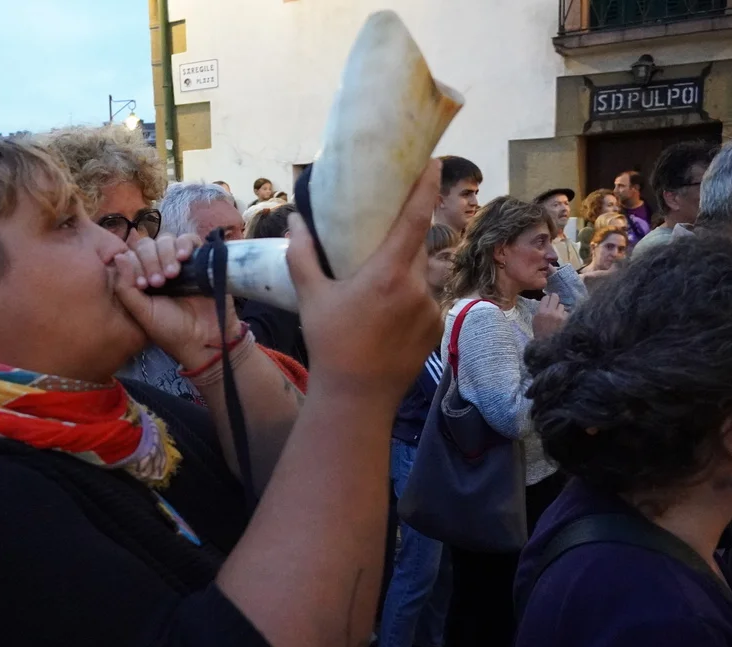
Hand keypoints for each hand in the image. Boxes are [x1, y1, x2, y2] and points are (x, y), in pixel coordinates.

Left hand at [114, 232, 243, 368]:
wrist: (202, 338)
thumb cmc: (170, 329)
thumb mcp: (141, 312)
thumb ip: (125, 287)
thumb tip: (118, 256)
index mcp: (142, 278)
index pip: (131, 255)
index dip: (135, 264)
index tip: (143, 285)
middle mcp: (158, 267)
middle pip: (147, 244)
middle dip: (150, 260)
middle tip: (159, 282)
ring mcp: (179, 262)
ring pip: (167, 240)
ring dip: (166, 254)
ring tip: (172, 274)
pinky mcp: (199, 259)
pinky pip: (190, 239)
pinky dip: (185, 244)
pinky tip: (184, 258)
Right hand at [286, 159, 443, 402]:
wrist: (356, 399)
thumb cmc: (330, 345)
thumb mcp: (311, 297)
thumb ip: (303, 255)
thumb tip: (296, 222)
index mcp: (389, 273)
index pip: (415, 218)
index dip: (425, 187)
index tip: (433, 162)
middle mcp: (418, 287)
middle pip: (419, 246)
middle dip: (405, 235)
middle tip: (386, 229)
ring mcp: (431, 310)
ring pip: (422, 275)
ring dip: (405, 270)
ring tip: (379, 282)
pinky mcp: (435, 329)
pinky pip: (425, 301)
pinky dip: (409, 298)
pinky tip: (387, 314)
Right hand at [532, 293, 568, 339]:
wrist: (549, 347)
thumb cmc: (540, 336)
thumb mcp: (535, 323)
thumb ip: (540, 313)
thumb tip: (545, 305)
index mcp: (541, 313)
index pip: (545, 298)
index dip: (547, 299)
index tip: (548, 301)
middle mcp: (551, 312)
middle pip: (555, 297)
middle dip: (555, 298)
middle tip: (555, 301)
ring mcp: (560, 316)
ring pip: (562, 306)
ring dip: (560, 309)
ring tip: (559, 316)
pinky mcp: (567, 320)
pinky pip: (567, 313)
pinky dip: (565, 316)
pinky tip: (563, 322)